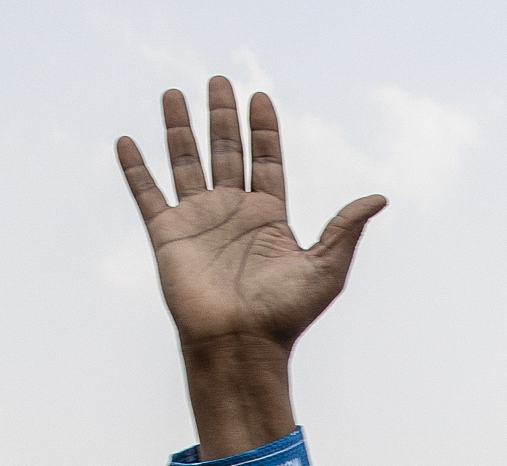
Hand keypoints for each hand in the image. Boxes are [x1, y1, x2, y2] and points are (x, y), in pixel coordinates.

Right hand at [117, 78, 385, 458]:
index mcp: (269, 216)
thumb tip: (380, 197)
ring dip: (179, 127)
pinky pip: (147, 193)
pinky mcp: (167, 234)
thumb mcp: (326, 269)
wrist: (239, 345)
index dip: (263, 129)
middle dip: (221, 115)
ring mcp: (198, 220)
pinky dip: (135, 168)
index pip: (266, 160)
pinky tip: (126, 141)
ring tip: (173, 93)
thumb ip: (346, 229)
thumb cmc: (284, 315)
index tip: (259, 97)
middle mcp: (232, 212)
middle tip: (218, 80)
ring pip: (186, 161)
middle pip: (226, 150)